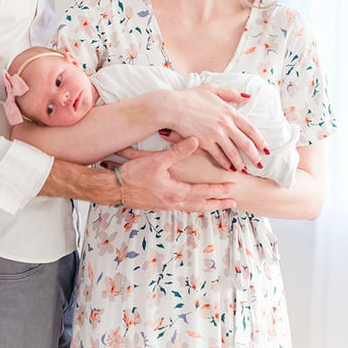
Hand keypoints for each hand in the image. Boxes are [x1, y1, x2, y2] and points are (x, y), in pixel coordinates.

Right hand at [116, 137, 236, 211]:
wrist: (114, 190)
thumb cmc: (134, 176)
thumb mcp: (157, 161)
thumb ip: (178, 151)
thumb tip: (195, 140)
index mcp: (176, 192)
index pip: (204, 192)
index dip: (220, 190)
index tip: (233, 188)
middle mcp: (174, 202)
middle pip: (201, 205)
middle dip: (218, 203)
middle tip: (232, 202)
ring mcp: (166, 206)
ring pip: (191, 208)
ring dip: (206, 206)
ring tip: (216, 205)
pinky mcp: (158, 206)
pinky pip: (181, 208)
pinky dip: (191, 206)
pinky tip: (190, 204)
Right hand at [168, 85, 266, 171]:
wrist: (171, 107)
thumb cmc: (189, 97)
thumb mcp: (211, 89)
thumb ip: (230, 93)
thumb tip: (247, 97)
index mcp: (229, 112)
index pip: (251, 129)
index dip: (260, 140)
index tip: (265, 149)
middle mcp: (225, 124)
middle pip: (246, 143)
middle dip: (254, 155)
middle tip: (260, 163)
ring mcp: (215, 135)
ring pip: (233, 153)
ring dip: (241, 163)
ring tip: (245, 169)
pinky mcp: (204, 143)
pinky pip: (218, 156)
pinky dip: (225, 163)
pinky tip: (229, 168)